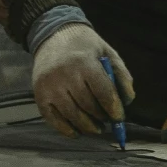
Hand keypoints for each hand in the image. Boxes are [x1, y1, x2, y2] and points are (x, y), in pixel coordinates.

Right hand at [31, 23, 129, 137]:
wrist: (53, 34)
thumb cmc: (84, 45)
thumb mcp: (107, 52)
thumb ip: (121, 74)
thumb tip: (128, 101)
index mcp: (84, 62)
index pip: (103, 92)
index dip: (114, 109)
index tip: (119, 117)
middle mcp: (65, 75)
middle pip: (88, 106)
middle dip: (101, 117)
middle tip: (108, 121)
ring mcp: (49, 86)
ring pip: (72, 115)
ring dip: (87, 127)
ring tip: (97, 128)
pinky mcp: (39, 95)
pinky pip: (53, 120)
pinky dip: (66, 129)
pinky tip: (77, 132)